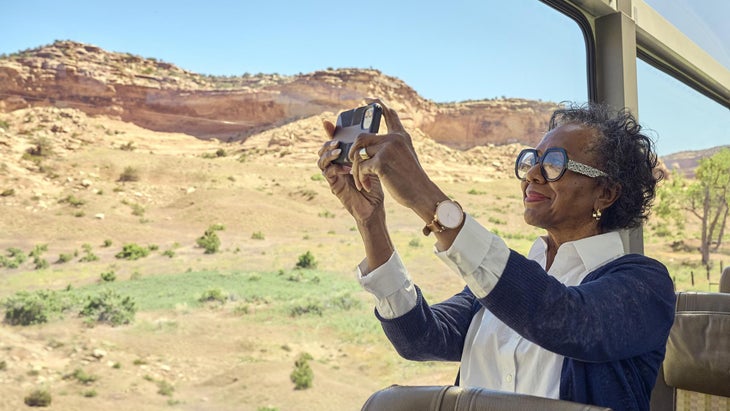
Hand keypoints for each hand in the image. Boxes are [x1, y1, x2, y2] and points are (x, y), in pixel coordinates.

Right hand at [317, 120, 384, 224]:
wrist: (375, 204)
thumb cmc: (375, 182)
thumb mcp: (372, 160)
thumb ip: (367, 148)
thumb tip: (370, 130)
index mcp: (343, 158)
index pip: (332, 142)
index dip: (328, 132)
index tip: (328, 122)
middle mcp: (335, 165)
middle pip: (323, 150)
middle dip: (327, 143)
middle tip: (336, 141)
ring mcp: (333, 176)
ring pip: (321, 161)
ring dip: (328, 155)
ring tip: (338, 151)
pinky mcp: (334, 186)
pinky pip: (328, 174)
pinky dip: (334, 168)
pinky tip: (345, 167)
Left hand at [350, 99, 442, 213]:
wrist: (421, 193)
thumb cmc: (411, 179)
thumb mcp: (405, 157)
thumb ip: (392, 147)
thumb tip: (368, 145)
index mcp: (401, 136)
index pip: (389, 113)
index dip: (377, 104)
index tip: (367, 99)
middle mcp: (394, 138)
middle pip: (362, 137)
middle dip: (352, 151)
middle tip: (351, 163)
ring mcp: (388, 149)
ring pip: (358, 153)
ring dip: (355, 169)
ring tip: (360, 180)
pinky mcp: (381, 162)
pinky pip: (361, 167)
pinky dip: (360, 178)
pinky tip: (366, 186)